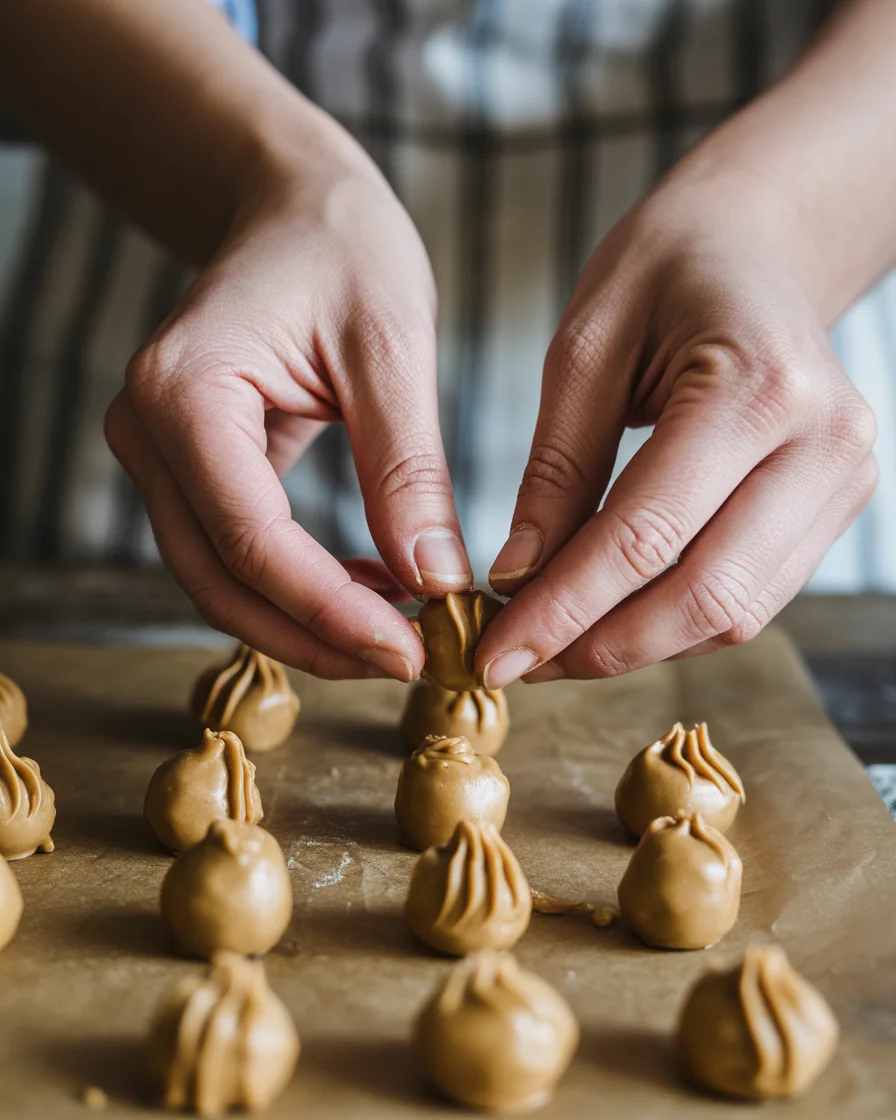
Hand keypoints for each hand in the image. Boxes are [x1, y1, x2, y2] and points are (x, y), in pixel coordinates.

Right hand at [106, 118, 470, 680]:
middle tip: (408, 660)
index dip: (330, 610)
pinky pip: (235, 550)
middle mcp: (147, 429)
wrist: (292, 204)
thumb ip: (407, 468)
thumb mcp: (392, 347)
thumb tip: (434, 581)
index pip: (251, 538)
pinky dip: (297, 585)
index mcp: (184, 391)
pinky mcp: (188, 465)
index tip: (409, 651)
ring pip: (220, 579)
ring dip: (305, 621)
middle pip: (220, 579)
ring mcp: (158, 452)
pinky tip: (369, 587)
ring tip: (397, 629)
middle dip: (314, 636)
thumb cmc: (342, 246)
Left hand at [476, 172, 877, 686]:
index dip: (563, 609)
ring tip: (556, 643)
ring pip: (735, 613)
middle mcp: (823, 444)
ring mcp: (844, 480)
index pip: (647, 537)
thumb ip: (556, 471)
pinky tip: (613, 613)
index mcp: (757, 385)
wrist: (759, 245)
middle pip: (705, 596)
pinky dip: (676, 621)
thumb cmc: (665, 272)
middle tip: (521, 662)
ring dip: (638, 644)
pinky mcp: (836, 505)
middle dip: (602, 647)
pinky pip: (751, 595)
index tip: (497, 653)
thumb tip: (518, 580)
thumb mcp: (584, 351)